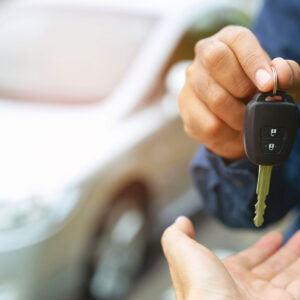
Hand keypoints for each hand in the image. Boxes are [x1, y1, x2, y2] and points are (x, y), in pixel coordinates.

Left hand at [162, 216, 299, 299]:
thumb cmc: (201, 290)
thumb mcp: (183, 255)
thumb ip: (178, 237)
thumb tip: (182, 221)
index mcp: (224, 278)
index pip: (248, 261)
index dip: (261, 248)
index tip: (274, 237)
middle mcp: (247, 291)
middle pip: (272, 268)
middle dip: (286, 253)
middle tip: (297, 238)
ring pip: (289, 275)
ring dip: (298, 258)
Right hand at [178, 25, 299, 159]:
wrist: (235, 123)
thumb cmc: (257, 95)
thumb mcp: (280, 84)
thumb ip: (288, 74)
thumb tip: (280, 73)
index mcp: (229, 40)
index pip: (237, 39)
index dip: (254, 61)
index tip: (267, 85)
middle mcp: (204, 55)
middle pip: (216, 60)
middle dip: (241, 87)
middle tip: (252, 101)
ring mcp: (191, 81)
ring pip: (215, 98)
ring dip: (238, 116)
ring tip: (244, 118)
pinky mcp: (185, 106)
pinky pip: (209, 124)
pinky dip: (227, 132)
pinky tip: (229, 128)